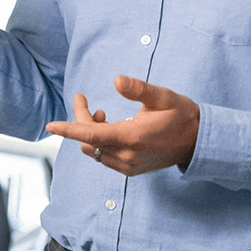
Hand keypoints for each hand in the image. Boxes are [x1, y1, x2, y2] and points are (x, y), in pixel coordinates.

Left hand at [45, 75, 200, 175]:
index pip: (90, 135)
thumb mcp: (163, 97)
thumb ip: (139, 89)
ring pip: (94, 150)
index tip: (50, 125)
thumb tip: (116, 80)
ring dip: (90, 132)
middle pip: (88, 140)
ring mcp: (128, 166)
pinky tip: (110, 128)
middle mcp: (127, 156)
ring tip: (101, 114)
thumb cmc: (181, 115)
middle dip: (80, 121)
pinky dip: (99, 142)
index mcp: (132, 138)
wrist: (200, 141)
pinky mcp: (130, 170)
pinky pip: (103, 157)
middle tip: (84, 101)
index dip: (68, 129)